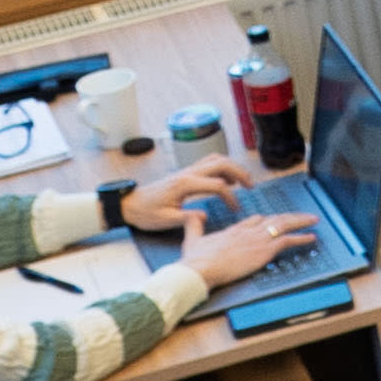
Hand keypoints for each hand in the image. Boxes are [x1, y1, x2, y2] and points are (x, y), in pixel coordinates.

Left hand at [120, 161, 242, 237]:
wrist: (129, 204)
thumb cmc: (145, 213)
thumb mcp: (165, 220)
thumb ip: (186, 218)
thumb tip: (205, 216)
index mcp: (185, 184)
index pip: (217, 185)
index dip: (230, 197)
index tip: (235, 208)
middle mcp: (187, 173)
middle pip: (221, 164)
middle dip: (239, 172)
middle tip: (251, 186)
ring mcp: (186, 171)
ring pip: (216, 160)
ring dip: (232, 167)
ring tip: (243, 181)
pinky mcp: (185, 173)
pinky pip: (208, 164)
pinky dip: (222, 168)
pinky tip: (226, 180)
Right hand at [180, 211, 310, 291]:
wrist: (201, 268)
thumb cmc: (195, 259)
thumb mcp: (193, 239)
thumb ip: (195, 225)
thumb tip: (194, 215)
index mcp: (234, 230)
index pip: (255, 219)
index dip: (267, 219)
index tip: (275, 218)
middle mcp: (248, 231)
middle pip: (274, 218)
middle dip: (290, 216)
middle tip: (303, 216)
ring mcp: (258, 240)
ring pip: (284, 225)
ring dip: (301, 222)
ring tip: (313, 220)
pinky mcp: (264, 250)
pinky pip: (288, 240)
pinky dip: (302, 238)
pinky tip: (311, 237)